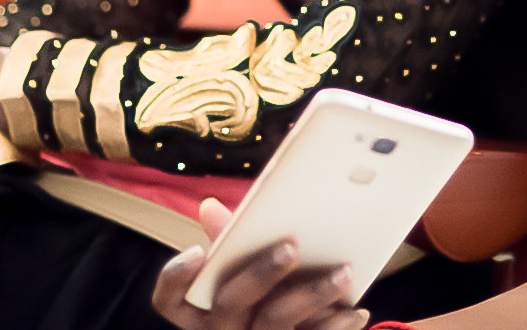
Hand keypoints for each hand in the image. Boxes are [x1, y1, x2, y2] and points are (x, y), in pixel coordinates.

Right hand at [151, 197, 369, 329]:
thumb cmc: (265, 299)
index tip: (197, 250)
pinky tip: (356, 312)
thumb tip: (209, 208)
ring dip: (311, 294)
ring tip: (343, 272)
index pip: (170, 302)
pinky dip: (336, 326)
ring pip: (274, 322)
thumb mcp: (247, 276)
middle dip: (259, 273)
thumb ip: (231, 245)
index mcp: (204, 311)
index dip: (175, 278)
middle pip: (229, 304)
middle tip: (290, 246)